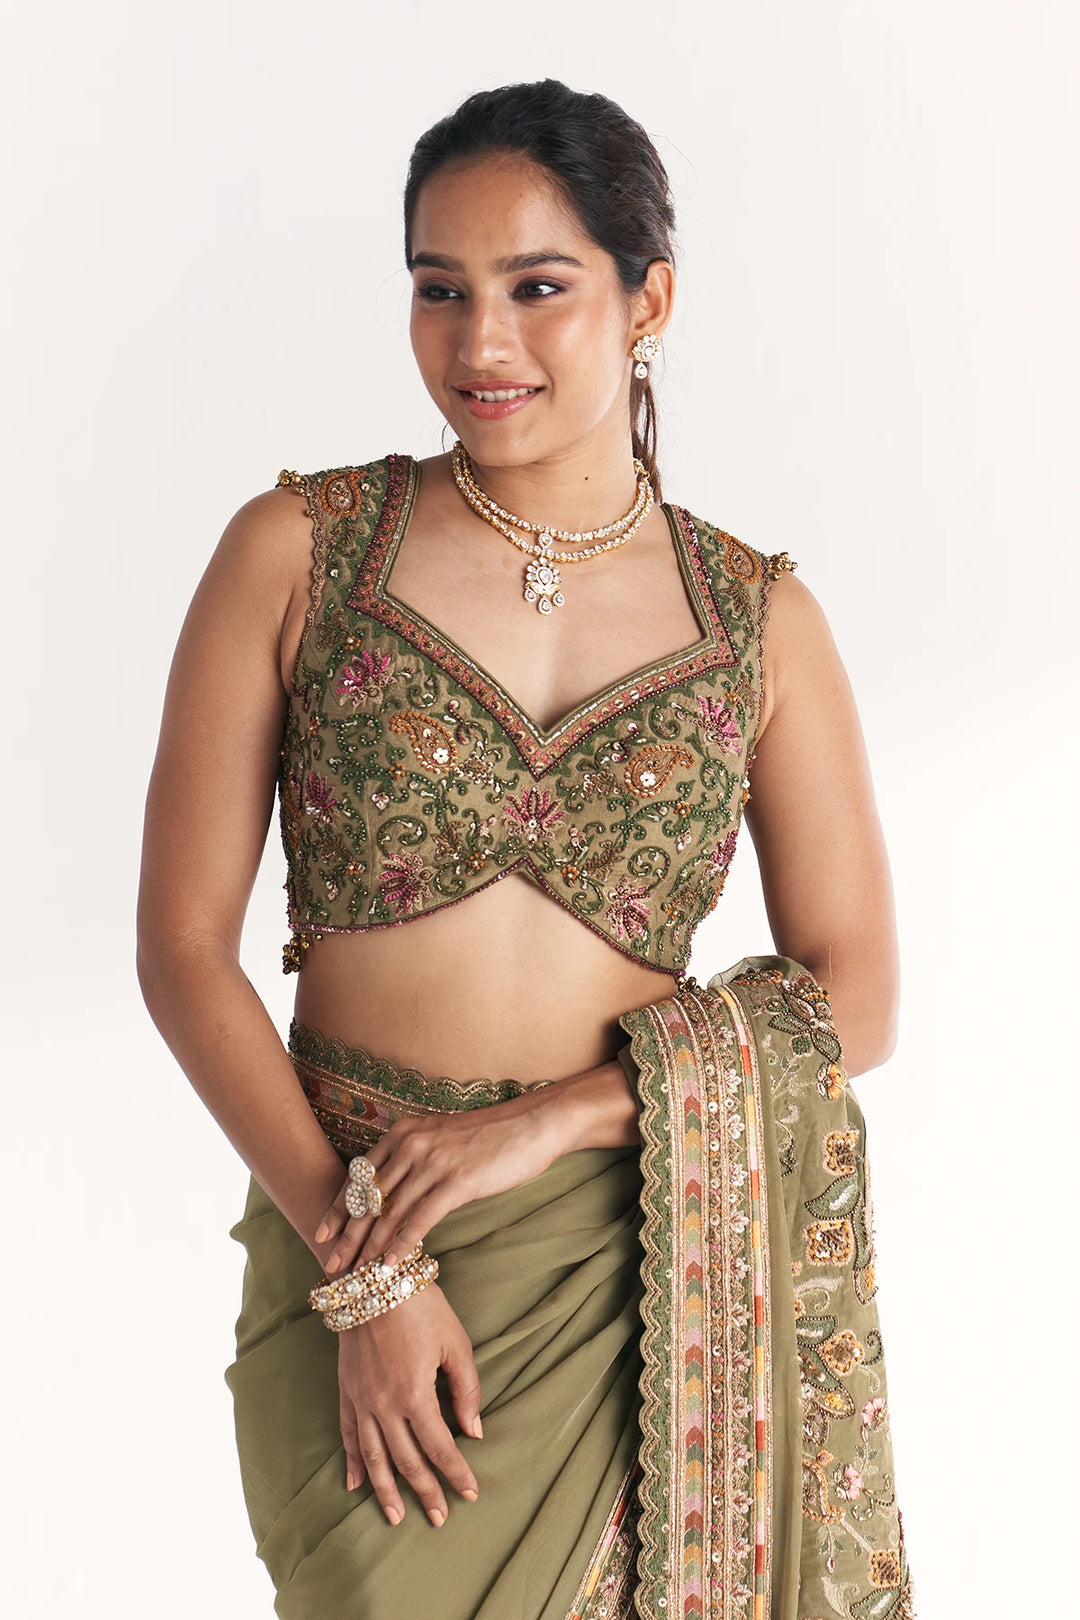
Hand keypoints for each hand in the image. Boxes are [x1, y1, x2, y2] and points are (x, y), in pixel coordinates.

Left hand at [315, 1098, 557, 1274]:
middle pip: (369, 1197)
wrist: (530, 1125)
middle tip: (331, 1263)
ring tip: (356, 1273)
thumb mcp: (440, 1139)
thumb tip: (394, 1191)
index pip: (360, 1175)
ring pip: (390, 1212)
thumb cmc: (488, 1137)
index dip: (340, 1206)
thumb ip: (414, 1158)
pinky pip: (420, 1219)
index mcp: (403, 1133)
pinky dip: (401, 1245)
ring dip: (369, 1247)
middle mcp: (411, 1144)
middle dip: (347, 1234)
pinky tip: (391, 1266)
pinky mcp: (456, 1181)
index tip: (323, 1231)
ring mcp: (433, 1162)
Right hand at [337, 1280, 482, 1526]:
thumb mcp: (456, 1342)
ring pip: (374, 1456)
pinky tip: (355, 1484)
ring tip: (396, 1516)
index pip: (440, 1447)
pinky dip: (352, 1461)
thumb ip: (467, 1389)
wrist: (373, 1276)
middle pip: (407, 1460)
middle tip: (440, 1518)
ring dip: (386, 1490)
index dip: (456, 1473)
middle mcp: (384, 1405)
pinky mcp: (346, 1389)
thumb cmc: (421, 1305)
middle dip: (426, 1491)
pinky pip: (347, 1434)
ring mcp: (361, 1399)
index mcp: (415, 1395)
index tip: (470, 1493)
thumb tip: (475, 1431)